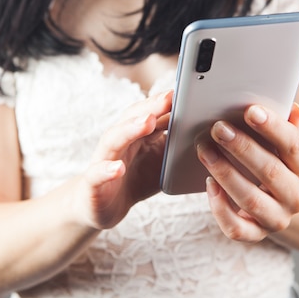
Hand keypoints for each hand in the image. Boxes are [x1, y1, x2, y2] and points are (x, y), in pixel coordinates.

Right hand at [75, 90, 172, 229]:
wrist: (103, 207)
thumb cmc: (136, 178)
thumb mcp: (162, 161)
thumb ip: (177, 145)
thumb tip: (205, 132)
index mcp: (137, 133)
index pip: (150, 111)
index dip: (166, 102)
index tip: (186, 90)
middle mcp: (119, 140)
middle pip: (132, 117)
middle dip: (151, 107)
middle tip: (169, 98)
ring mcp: (104, 160)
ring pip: (114, 139)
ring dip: (130, 129)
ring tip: (148, 122)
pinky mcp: (93, 183)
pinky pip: (98, 174)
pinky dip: (107, 170)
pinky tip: (118, 168)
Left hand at [196, 103, 298, 241]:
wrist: (284, 203)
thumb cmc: (278, 163)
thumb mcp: (286, 144)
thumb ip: (287, 126)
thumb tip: (292, 108)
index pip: (295, 146)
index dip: (274, 127)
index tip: (251, 110)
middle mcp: (296, 196)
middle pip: (270, 171)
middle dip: (242, 148)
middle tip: (217, 128)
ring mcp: (277, 218)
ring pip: (250, 199)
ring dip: (225, 173)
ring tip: (204, 150)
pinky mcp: (256, 234)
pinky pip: (236, 228)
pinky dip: (220, 208)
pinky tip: (208, 184)